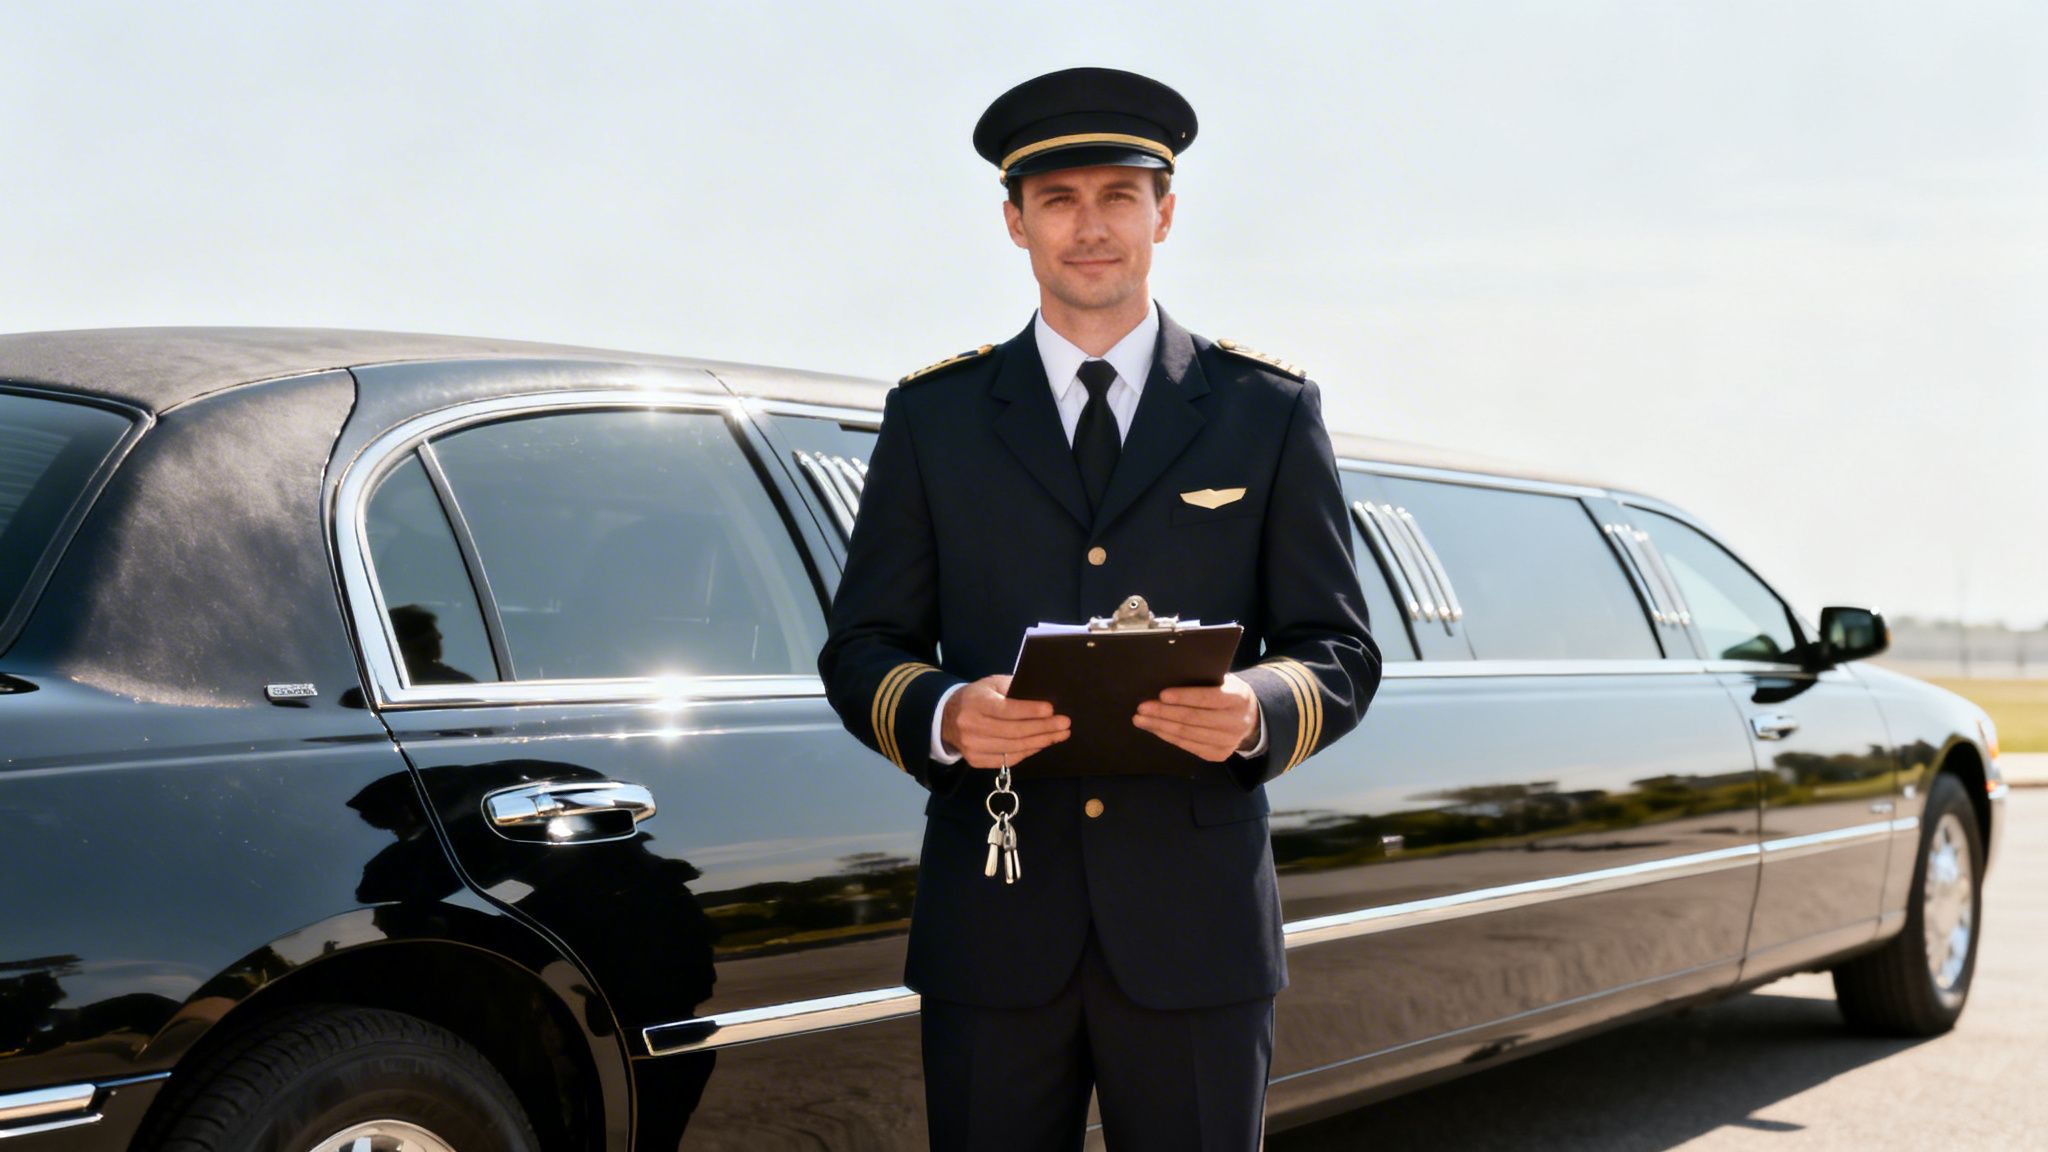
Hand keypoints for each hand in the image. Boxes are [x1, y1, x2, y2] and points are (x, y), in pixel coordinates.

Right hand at [941, 674, 1069, 768]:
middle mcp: (971, 727)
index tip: (1052, 710)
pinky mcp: (975, 761)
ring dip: (1040, 742)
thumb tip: (1044, 696)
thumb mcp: (991, 684)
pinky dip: (1027, 752)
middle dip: (1043, 728)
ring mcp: (972, 747)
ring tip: (1059, 735)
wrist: (947, 718)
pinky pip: (1008, 760)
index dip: (1030, 711)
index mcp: (975, 703)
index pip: (1006, 710)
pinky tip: (1041, 744)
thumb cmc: (977, 697)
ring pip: (1013, 748)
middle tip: (1064, 724)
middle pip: (1014, 732)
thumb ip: (1014, 688)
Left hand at [1133, 673, 1260, 761]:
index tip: (1161, 694)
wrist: (1249, 717)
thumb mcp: (1224, 681)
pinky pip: (1187, 746)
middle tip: (1141, 708)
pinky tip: (1154, 728)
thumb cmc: (1227, 692)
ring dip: (1160, 726)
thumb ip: (1204, 680)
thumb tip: (1168, 677)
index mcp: (1238, 698)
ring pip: (1187, 734)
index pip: (1208, 697)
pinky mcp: (1218, 754)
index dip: (1184, 697)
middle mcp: (1236, 722)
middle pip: (1193, 718)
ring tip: (1140, 719)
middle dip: (1164, 713)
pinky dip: (1168, 736)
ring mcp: (1228, 742)